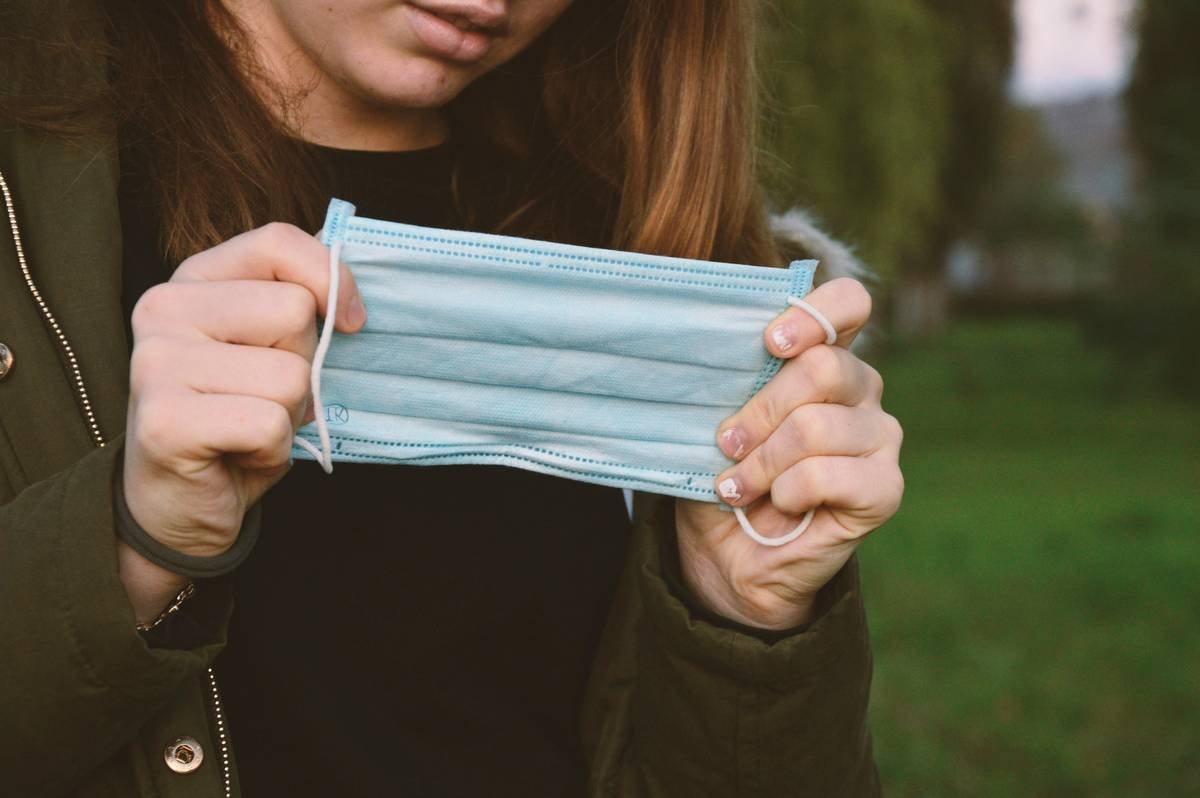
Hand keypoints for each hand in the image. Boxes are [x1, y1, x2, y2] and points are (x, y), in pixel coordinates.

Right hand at [123, 223, 365, 558]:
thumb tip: (352, 297)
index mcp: (193, 279)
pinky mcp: (164, 419)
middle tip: (265, 397)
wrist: (180, 502)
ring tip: (249, 427)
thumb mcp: (274, 349)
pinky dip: (272, 449)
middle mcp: (162, 308)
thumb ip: (302, 306)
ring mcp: (155, 362)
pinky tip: (238, 454)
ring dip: (289, 413)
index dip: (331, 278)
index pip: (277, 242)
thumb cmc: (239, 418)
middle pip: (294, 311)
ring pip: (290, 375)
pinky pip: (269, 423)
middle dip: (304, 365)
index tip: (349, 324)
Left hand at [675, 278, 903, 629]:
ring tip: (737, 486)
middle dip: (760, 411)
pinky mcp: (884, 488)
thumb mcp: (716, 420)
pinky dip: (787, 492)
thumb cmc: (724, 475)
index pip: (849, 303)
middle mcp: (862, 390)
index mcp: (825, 357)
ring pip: (817, 426)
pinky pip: (828, 475)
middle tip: (726, 445)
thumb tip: (711, 351)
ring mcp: (880, 438)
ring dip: (763, 462)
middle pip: (823, 367)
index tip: (770, 343)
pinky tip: (779, 504)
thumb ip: (730, 382)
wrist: (729, 555)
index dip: (813, 313)